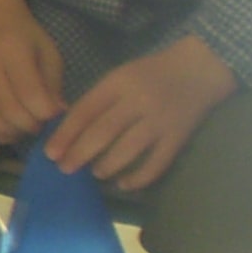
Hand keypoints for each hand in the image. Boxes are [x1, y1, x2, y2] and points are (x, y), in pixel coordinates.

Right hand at [0, 0, 65, 144]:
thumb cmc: (26, 36)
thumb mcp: (48, 52)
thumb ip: (53, 84)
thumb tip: (57, 115)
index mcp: (11, 50)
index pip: (29, 94)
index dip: (48, 112)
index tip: (57, 112)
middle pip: (10, 113)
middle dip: (33, 125)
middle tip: (44, 121)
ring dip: (18, 133)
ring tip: (29, 124)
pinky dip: (1, 135)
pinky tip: (13, 128)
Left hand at [46, 36, 236, 190]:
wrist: (201, 68)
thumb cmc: (151, 74)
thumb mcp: (120, 77)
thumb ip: (98, 101)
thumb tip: (67, 132)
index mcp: (119, 83)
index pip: (86, 110)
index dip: (66, 133)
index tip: (50, 153)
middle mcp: (139, 101)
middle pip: (104, 131)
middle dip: (80, 153)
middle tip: (65, 168)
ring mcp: (161, 120)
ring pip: (129, 148)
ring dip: (107, 165)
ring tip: (95, 173)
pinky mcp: (179, 137)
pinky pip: (158, 163)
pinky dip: (139, 177)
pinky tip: (124, 184)